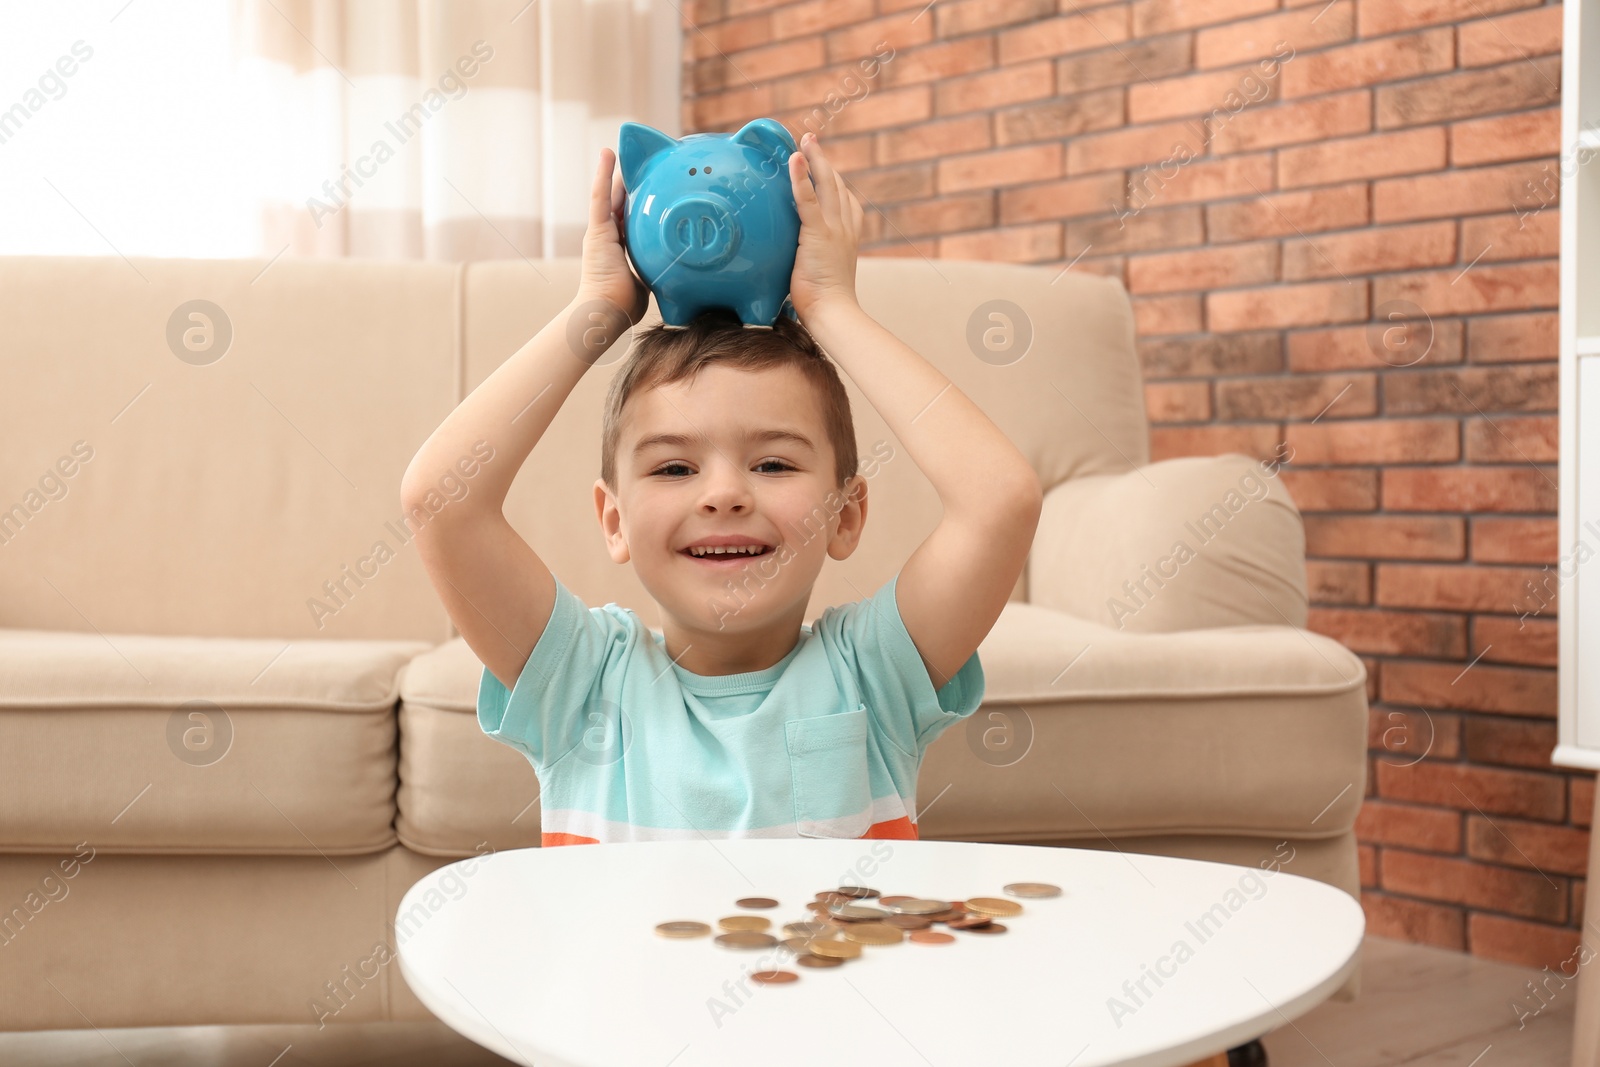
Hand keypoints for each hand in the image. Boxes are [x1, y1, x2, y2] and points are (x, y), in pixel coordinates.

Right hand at [577, 147, 649, 325]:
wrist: (606, 311)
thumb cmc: (624, 305)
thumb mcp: (647, 281)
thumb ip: (657, 272)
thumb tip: (676, 274)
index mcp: (620, 246)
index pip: (631, 217)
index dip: (639, 202)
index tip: (649, 186)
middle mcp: (609, 235)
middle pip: (621, 202)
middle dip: (631, 183)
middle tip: (642, 161)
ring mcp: (601, 231)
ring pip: (610, 194)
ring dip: (614, 171)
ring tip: (618, 148)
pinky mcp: (597, 230)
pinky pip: (600, 197)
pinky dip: (602, 174)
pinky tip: (607, 153)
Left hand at [787, 132, 861, 321]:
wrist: (833, 314)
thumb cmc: (824, 305)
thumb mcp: (818, 276)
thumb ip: (809, 262)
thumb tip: (793, 266)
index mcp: (848, 236)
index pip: (844, 201)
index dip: (834, 181)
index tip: (824, 168)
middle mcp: (845, 227)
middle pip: (836, 185)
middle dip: (823, 161)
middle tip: (811, 141)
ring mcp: (834, 229)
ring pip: (826, 185)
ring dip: (815, 159)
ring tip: (804, 140)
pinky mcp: (818, 234)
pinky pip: (807, 199)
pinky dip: (801, 177)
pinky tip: (793, 158)